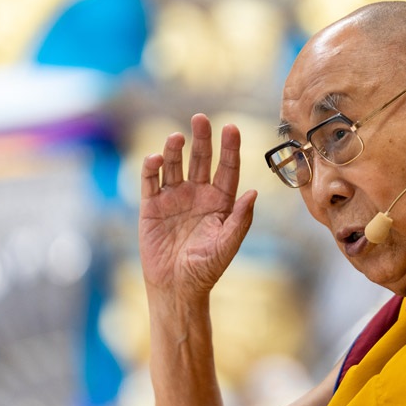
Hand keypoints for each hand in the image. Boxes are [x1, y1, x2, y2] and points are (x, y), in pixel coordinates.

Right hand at [139, 114, 256, 301]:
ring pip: (175, 165)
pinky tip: (155, 159)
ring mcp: (174, 198)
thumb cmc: (205, 269)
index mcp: (220, 201)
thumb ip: (240, 220)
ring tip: (176, 137)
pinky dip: (151, 168)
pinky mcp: (152, 206)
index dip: (230, 148)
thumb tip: (254, 194)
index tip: (232, 128)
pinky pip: (151, 181)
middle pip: (201, 159)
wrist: (176, 288)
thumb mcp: (227, 246)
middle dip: (202, 138)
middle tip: (201, 118)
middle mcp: (198, 194)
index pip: (227, 168)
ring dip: (175, 150)